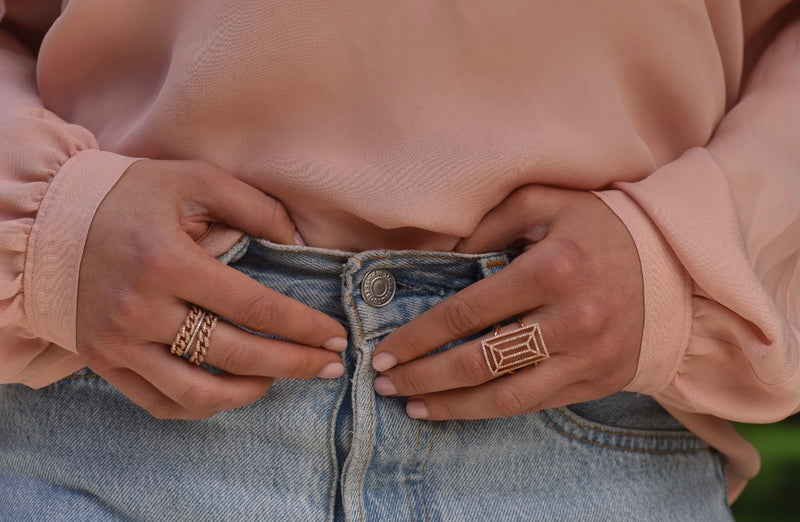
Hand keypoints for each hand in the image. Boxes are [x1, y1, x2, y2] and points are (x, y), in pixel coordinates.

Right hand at [77, 159, 346, 418]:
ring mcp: (120, 343)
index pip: (256, 308)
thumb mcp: (193, 180)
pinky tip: (230, 391)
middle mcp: (144, 310)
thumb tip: (297, 242)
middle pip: (237, 356)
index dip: (304, 327)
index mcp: (170, 262)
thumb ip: (253, 205)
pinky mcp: (104, 361)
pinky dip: (201, 406)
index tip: (336, 337)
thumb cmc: (129, 197)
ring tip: (279, 378)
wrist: (48, 222)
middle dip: (295, 364)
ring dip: (250, 393)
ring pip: (198, 393)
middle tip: (330, 366)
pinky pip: (159, 403)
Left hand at [371, 185, 643, 419]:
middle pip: (479, 362)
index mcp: (551, 269)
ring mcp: (589, 355)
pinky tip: (461, 408)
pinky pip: (537, 403)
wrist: (672, 263)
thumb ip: (486, 223)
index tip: (385, 353)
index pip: (466, 313)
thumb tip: (442, 257)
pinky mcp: (601, 379)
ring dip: (452, 406)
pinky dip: (492, 410)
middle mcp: (572, 318)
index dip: (418, 337)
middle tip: (386, 384)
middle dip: (423, 376)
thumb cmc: (596, 227)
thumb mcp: (542, 203)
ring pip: (506, 396)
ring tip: (414, 406)